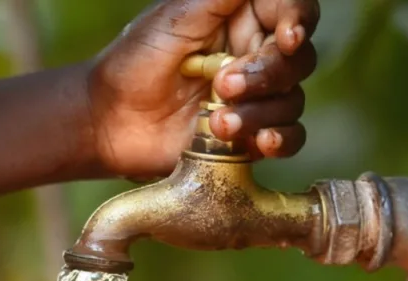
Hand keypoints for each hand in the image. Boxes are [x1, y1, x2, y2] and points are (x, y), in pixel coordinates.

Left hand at [87, 0, 319, 178]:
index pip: (290, 9)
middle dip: (266, 73)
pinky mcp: (246, 137)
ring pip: (291, 100)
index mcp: (240, 19)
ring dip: (261, 112)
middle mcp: (252, 57)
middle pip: (296, 59)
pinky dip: (281, 139)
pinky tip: (261, 141)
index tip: (287, 36)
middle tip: (223, 85)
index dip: (298, 18)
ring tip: (220, 122)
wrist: (109, 120)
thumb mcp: (174, 19)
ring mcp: (252, 99)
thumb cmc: (133, 62)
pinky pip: (287, 138)